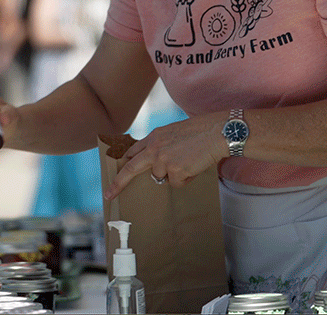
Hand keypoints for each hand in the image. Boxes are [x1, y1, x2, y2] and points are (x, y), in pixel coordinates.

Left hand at [104, 116, 225, 199]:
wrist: (217, 131)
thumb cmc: (201, 131)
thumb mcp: (173, 133)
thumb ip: (161, 145)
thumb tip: (156, 166)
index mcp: (153, 137)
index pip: (132, 152)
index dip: (122, 164)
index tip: (113, 174)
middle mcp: (154, 148)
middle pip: (130, 168)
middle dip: (118, 183)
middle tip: (109, 195)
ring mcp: (163, 160)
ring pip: (162, 178)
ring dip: (174, 175)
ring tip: (189, 161)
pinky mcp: (175, 171)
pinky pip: (177, 183)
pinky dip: (186, 179)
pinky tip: (194, 166)